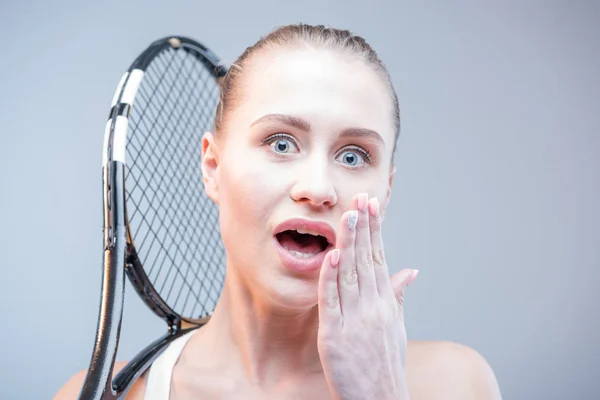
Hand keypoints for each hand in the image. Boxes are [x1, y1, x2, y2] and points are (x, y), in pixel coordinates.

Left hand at [317, 193, 418, 399]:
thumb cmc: (385, 363)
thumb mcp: (396, 327)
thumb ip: (398, 296)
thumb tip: (410, 271)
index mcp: (386, 303)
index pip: (380, 258)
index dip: (375, 231)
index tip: (372, 207)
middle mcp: (373, 307)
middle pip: (367, 260)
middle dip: (364, 228)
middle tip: (362, 199)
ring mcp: (354, 320)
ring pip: (351, 274)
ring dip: (350, 243)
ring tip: (349, 216)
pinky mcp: (334, 335)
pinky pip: (332, 302)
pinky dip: (331, 278)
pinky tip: (332, 256)